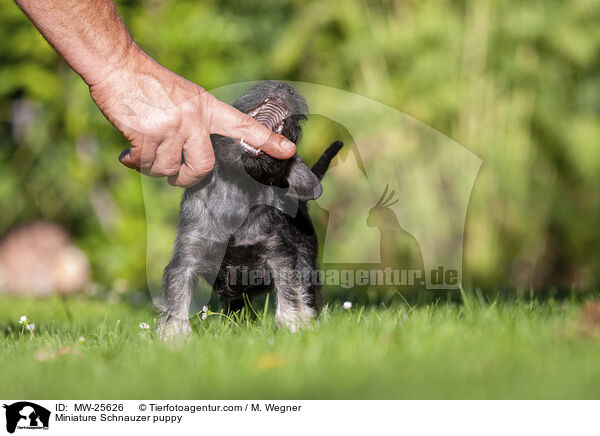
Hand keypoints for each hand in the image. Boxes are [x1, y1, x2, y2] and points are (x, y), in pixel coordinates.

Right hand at [89, 46, 295, 186]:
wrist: (118, 66)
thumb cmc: (150, 84)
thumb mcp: (185, 97)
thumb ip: (198, 124)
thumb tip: (197, 157)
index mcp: (207, 108)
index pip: (242, 126)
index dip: (266, 141)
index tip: (288, 151)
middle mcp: (194, 119)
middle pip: (203, 167)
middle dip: (188, 178)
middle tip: (179, 176)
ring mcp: (171, 127)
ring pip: (168, 170)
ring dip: (155, 168)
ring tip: (147, 150)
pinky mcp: (147, 136)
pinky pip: (145, 166)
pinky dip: (135, 163)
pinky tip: (129, 152)